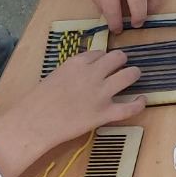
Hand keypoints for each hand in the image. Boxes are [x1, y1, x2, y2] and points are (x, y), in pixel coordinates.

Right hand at [0, 50, 145, 176]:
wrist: (33, 123)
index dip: (103, 59)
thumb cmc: (37, 101)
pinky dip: (139, 104)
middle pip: (118, 58)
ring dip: (133, 74)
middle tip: (121, 68)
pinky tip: (142, 100)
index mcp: (78, 63)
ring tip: (134, 76)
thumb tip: (84, 72)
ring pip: (129, 75)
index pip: (99, 53)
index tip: (103, 64)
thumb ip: (72, 72)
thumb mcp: (54, 76)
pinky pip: (130, 107)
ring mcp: (101, 93)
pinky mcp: (105, 113)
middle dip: (121, 61)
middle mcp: (93, 74)